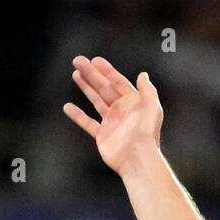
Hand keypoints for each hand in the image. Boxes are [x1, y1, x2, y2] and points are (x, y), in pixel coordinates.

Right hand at [63, 56, 163, 175]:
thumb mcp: (151, 106)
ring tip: (75, 74)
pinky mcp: (103, 135)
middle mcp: (122, 111)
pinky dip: (78, 115)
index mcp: (133, 103)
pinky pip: (87, 123)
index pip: (118, 82)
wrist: (137, 157)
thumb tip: (143, 75)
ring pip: (96, 101)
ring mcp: (112, 123)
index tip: (95, 60)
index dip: (107, 71)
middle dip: (92, 74)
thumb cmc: (145, 132)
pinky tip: (68, 106)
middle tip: (78, 61)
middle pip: (104, 88)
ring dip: (86, 87)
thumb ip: (147, 89)